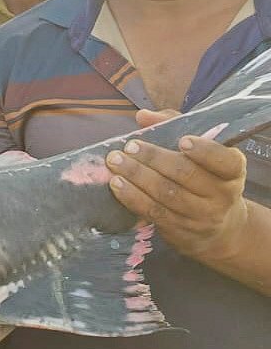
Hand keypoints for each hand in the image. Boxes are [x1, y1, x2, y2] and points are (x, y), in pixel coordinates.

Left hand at [106, 113, 249, 261]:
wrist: (217, 227)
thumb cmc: (202, 176)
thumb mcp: (199, 151)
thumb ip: (174, 127)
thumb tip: (143, 116)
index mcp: (233, 171)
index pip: (224, 161)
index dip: (205, 151)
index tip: (182, 140)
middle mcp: (221, 195)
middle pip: (186, 175)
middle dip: (154, 159)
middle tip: (129, 147)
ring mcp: (201, 216)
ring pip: (166, 194)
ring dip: (137, 177)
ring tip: (116, 162)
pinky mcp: (180, 231)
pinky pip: (153, 212)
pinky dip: (132, 197)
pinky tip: (117, 184)